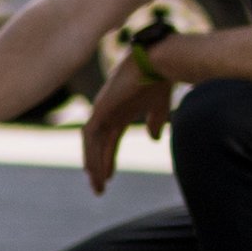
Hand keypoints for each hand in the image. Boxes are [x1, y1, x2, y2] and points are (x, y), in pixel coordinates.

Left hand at [80, 53, 172, 193]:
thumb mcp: (159, 108)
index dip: (107, 159)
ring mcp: (102, 108)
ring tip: (97, 185)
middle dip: (97, 167)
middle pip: (97, 144)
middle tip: (99, 189)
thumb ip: (155, 122)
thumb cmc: (161, 79)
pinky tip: (93, 169)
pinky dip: (90, 153)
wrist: (160, 61)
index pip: (108, 140)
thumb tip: (153, 138)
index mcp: (120, 112)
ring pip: (90, 142)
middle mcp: (108, 112)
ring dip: (93, 164)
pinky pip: (90, 135)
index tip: (108, 178)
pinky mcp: (101, 107)